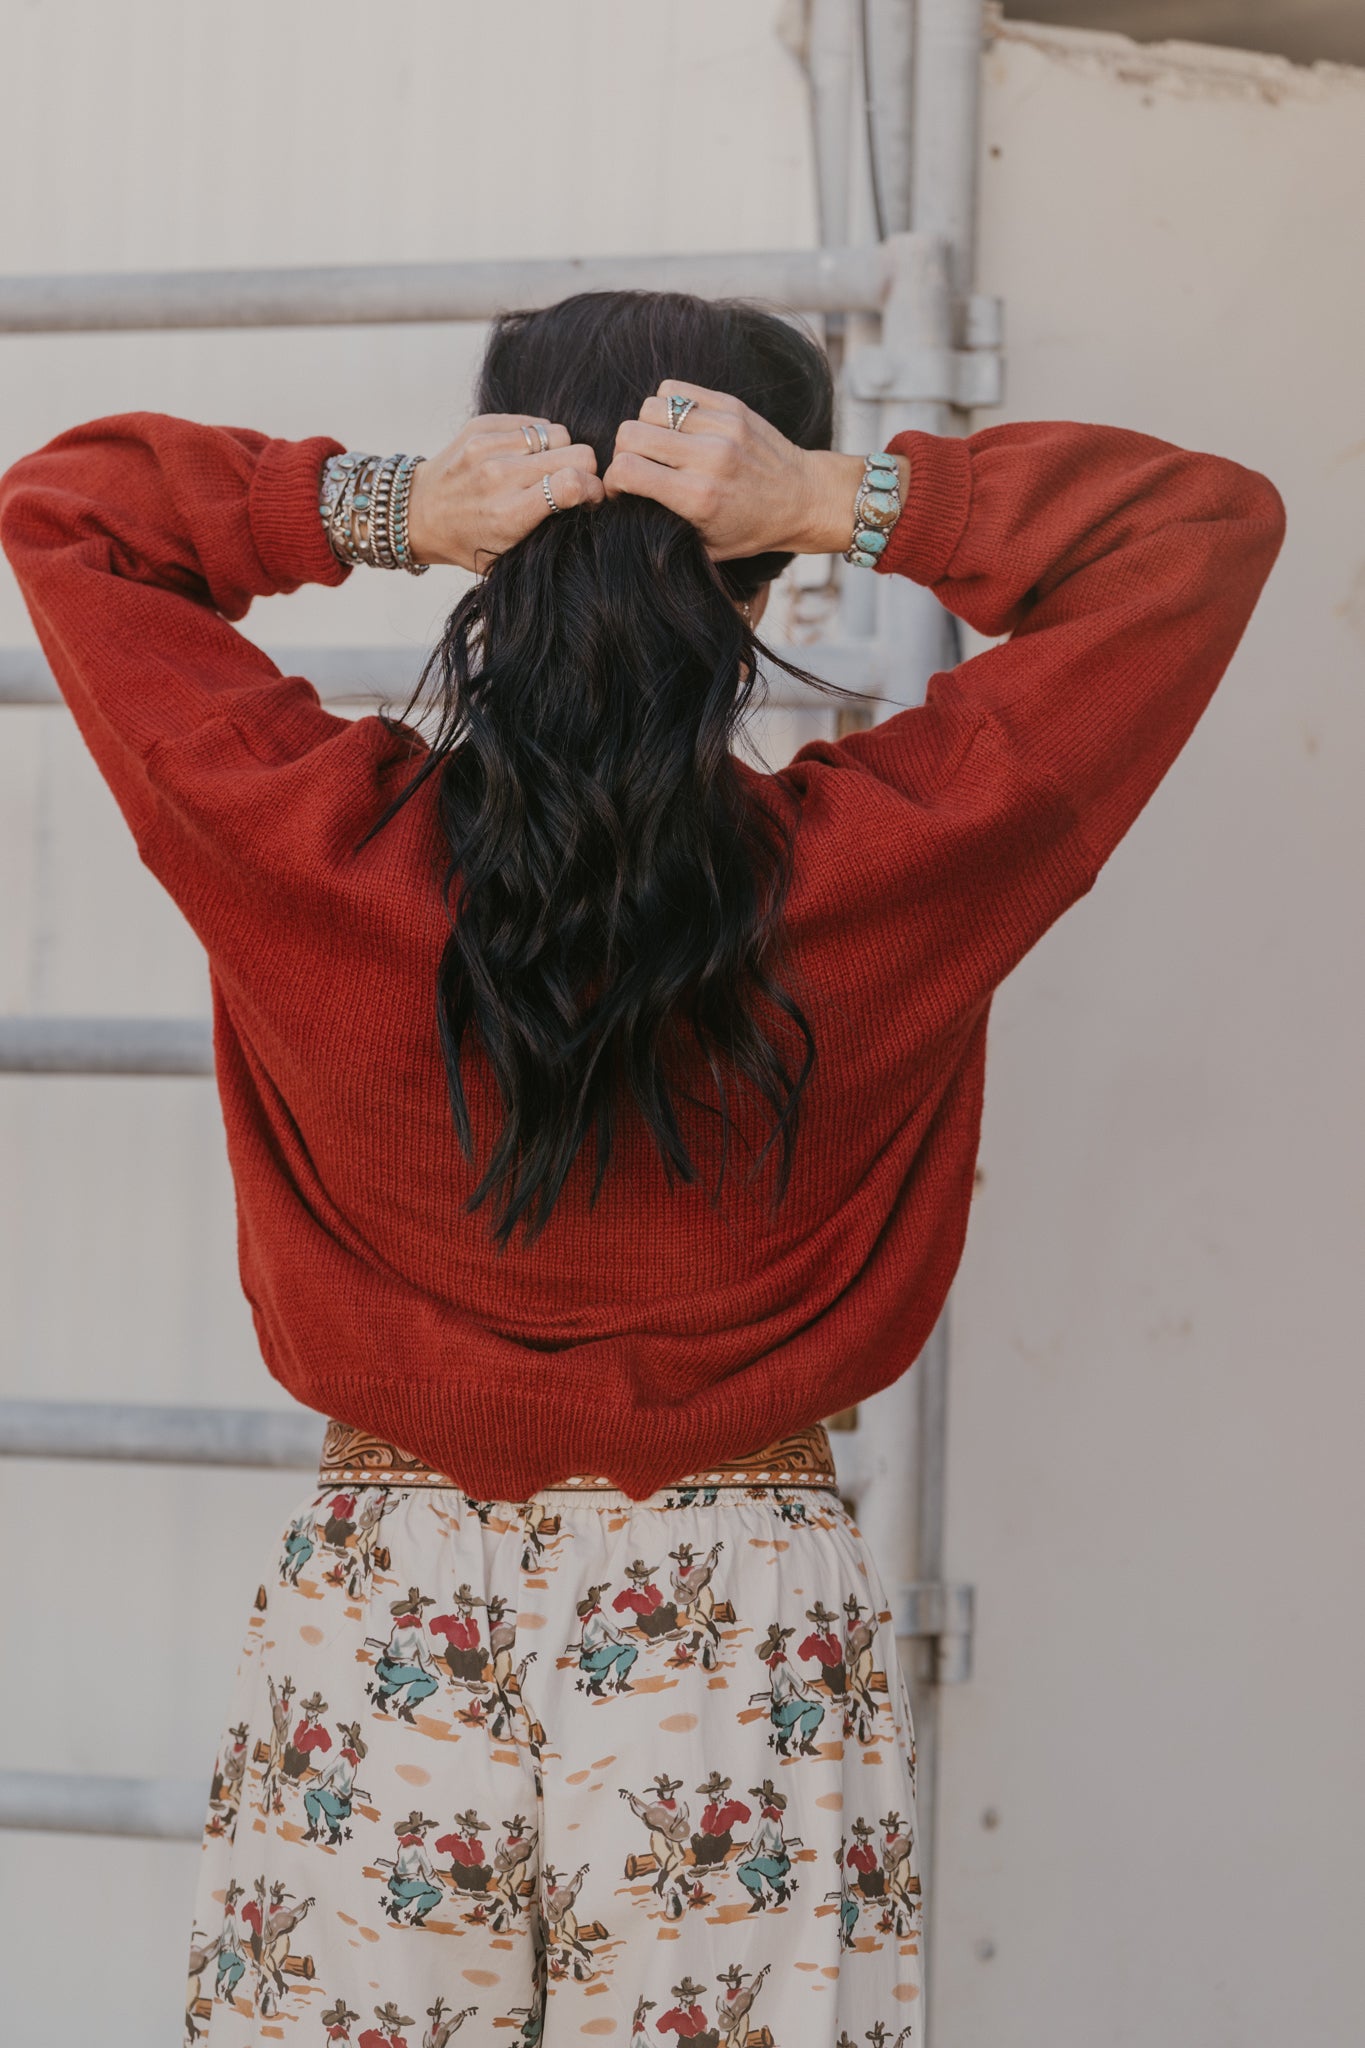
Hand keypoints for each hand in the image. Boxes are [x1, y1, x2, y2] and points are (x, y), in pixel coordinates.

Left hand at [405, 414, 603, 570]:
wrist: (419, 512)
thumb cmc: (470, 541)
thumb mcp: (509, 555)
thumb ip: (550, 531)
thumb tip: (588, 501)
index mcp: (509, 514)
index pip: (572, 483)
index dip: (594, 489)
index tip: (591, 498)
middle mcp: (499, 476)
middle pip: (576, 453)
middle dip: (583, 470)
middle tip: (570, 484)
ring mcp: (488, 447)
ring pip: (559, 433)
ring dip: (560, 452)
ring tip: (544, 470)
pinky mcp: (481, 426)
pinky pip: (535, 422)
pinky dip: (538, 439)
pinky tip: (524, 457)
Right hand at [602, 380, 908, 558]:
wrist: (805, 498)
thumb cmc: (752, 528)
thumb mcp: (706, 545)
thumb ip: (661, 524)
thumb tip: (622, 503)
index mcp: (698, 497)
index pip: (626, 469)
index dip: (613, 480)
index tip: (623, 489)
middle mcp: (708, 457)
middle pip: (630, 432)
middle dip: (624, 452)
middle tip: (639, 467)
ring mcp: (721, 426)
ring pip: (649, 407)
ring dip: (646, 427)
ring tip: (661, 446)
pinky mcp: (731, 406)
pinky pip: (674, 390)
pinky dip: (668, 407)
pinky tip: (679, 428)